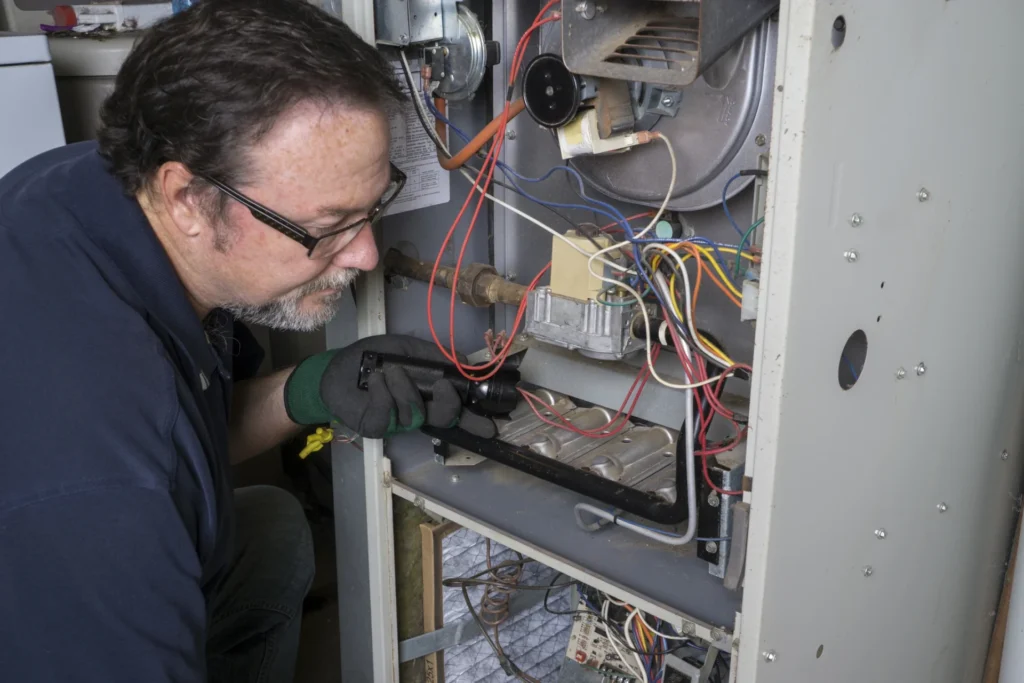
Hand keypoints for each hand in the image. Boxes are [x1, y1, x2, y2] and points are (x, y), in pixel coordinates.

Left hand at [285, 335, 496, 439]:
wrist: (336, 367)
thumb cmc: (372, 358)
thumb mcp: (406, 348)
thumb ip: (434, 355)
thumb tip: (464, 360)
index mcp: (428, 395)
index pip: (456, 411)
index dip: (474, 420)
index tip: (492, 426)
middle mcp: (417, 411)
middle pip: (443, 418)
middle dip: (448, 405)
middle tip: (444, 387)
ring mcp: (397, 422)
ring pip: (415, 414)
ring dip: (405, 389)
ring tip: (390, 371)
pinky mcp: (376, 426)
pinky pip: (388, 415)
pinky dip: (383, 393)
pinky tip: (376, 380)